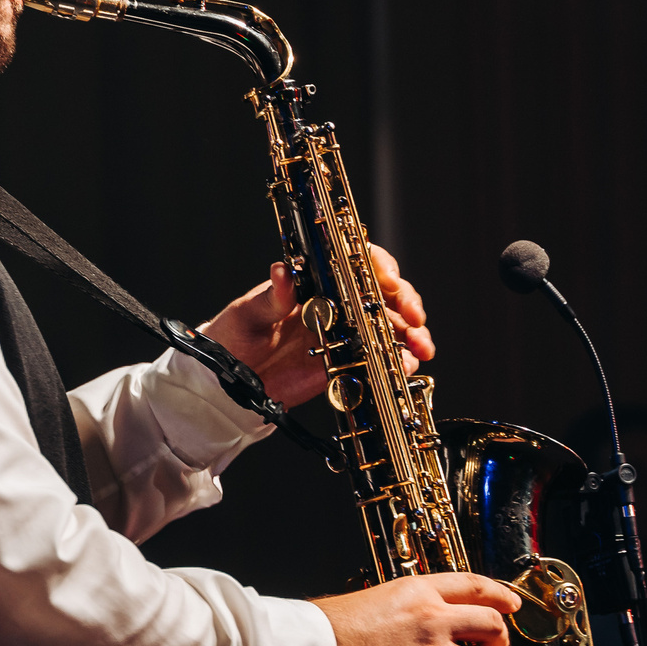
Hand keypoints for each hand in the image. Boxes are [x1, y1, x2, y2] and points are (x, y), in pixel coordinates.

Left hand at [196, 244, 433, 408]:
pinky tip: (406, 364)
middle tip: (414, 316)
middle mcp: (336, 305)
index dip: (380, 267)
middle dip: (405, 301)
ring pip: (389, 327)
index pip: (356, 263)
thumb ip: (271, 297)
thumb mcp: (249, 313)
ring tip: (420, 346)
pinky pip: (379, 360)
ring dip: (410, 334)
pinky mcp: (345, 364)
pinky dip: (399, 361)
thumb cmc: (233, 337)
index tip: (390, 280)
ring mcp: (344, 334)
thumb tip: (283, 271)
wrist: (226, 382)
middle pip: (382, 294)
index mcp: (315, 282)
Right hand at [311, 573, 530, 645]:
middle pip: (491, 625)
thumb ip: (399, 611)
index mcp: (418, 592)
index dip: (500, 596)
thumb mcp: (370, 601)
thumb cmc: (324, 628)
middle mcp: (432, 620)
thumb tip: (406, 625)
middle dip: (504, 642)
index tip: (512, 604)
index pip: (474, 587)